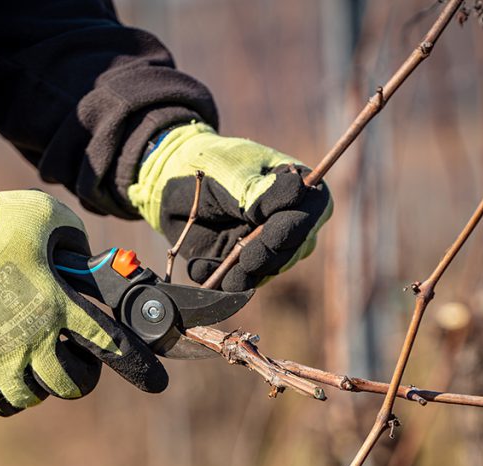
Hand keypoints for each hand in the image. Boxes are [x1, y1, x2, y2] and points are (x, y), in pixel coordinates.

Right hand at [0, 187, 167, 414]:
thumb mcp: (46, 216)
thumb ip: (74, 239)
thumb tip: (80, 256)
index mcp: (60, 304)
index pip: (111, 344)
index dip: (138, 366)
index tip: (154, 381)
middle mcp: (35, 338)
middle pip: (72, 385)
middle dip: (79, 376)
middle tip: (71, 360)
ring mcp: (0, 357)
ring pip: (32, 398)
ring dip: (39, 386)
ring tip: (33, 366)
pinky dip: (3, 397)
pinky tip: (4, 378)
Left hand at [128, 122, 332, 291]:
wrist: (169, 180)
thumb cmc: (208, 166)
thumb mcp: (233, 174)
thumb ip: (261, 191)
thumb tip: (301, 189)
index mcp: (295, 187)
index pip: (313, 210)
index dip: (296, 227)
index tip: (270, 235)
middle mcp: (287, 220)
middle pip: (295, 248)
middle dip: (270, 258)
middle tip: (247, 260)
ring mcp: (265, 245)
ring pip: (268, 271)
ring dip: (246, 277)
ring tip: (226, 276)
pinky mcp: (239, 265)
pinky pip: (237, 282)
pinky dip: (219, 280)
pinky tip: (199, 267)